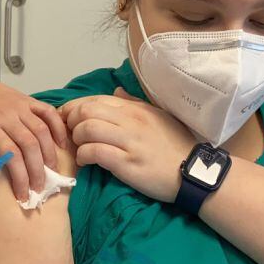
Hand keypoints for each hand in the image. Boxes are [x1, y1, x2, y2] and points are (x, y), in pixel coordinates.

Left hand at [0, 70, 67, 199]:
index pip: (11, 155)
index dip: (20, 176)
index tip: (23, 194)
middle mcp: (6, 117)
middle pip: (29, 145)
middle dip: (37, 170)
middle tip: (39, 188)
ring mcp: (19, 107)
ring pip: (41, 130)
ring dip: (50, 153)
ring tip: (52, 171)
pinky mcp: (28, 100)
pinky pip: (48, 112)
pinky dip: (58, 128)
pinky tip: (61, 145)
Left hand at [60, 88, 194, 202]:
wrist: (194, 173)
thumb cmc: (175, 145)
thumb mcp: (158, 117)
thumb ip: (134, 103)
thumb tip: (116, 91)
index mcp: (136, 108)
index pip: (95, 99)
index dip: (75, 107)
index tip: (68, 118)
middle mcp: (131, 120)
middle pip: (86, 110)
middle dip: (72, 121)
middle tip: (71, 134)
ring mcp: (129, 141)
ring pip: (87, 128)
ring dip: (76, 138)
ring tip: (79, 147)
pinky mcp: (128, 163)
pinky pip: (95, 152)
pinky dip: (84, 156)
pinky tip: (85, 161)